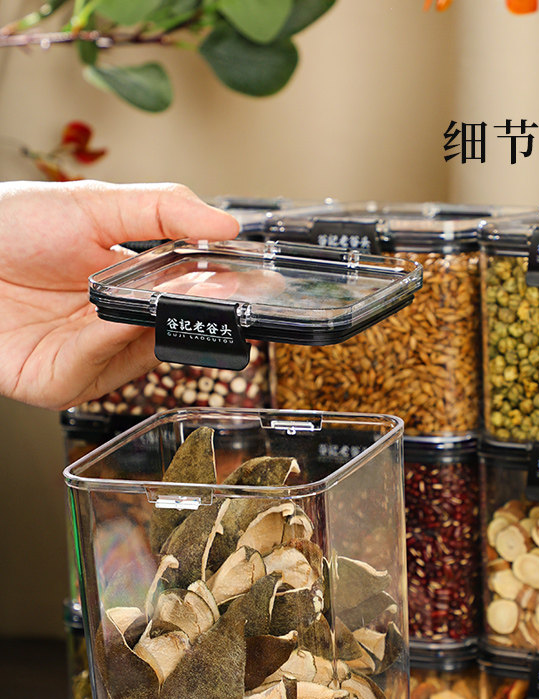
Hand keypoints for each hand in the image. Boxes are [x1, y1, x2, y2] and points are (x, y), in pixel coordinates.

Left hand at [0, 180, 239, 409]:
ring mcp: (90, 360)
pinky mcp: (62, 385)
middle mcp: (113, 330)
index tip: (247, 276)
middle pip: (171, 329)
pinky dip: (112, 339)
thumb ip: (163, 210)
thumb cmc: (6, 228)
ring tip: (181, 293)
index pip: (185, 296)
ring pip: (143, 351)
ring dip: (159, 323)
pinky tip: (120, 314)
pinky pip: (99, 364)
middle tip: (230, 289)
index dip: (215, 287)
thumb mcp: (93, 205)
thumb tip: (226, 223)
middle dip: (199, 309)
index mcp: (127, 289)